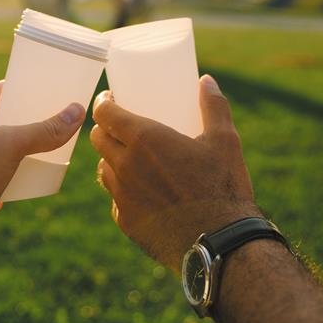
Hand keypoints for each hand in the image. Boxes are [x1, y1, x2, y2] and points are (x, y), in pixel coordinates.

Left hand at [0, 81, 84, 276]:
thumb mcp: (9, 147)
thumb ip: (42, 130)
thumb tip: (76, 112)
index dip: (12, 89)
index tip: (35, 88)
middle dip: (18, 124)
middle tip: (46, 123)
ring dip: (13, 156)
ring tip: (38, 156)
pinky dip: (6, 186)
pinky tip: (19, 191)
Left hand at [90, 74, 259, 271]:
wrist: (220, 242)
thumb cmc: (223, 186)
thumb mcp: (225, 139)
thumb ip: (214, 106)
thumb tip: (207, 80)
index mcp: (143, 139)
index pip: (104, 114)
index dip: (102, 103)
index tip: (109, 99)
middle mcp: (125, 165)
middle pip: (98, 139)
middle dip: (105, 129)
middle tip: (120, 126)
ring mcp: (122, 196)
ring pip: (103, 169)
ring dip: (111, 159)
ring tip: (129, 157)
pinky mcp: (126, 222)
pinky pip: (116, 199)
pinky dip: (123, 191)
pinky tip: (140, 191)